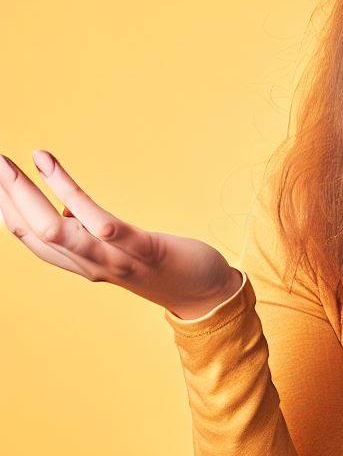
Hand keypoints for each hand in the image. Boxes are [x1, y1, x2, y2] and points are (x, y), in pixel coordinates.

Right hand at [0, 149, 241, 315]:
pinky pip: (100, 222)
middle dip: (7, 198)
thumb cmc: (162, 264)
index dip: (5, 209)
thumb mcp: (117, 247)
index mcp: (83, 262)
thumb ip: (88, 233)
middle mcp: (92, 265)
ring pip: (57, 232)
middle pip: (34, 233)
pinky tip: (47, 162)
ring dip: (25, 195)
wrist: (208, 294)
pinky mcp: (144, 250)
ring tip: (4, 163)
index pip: (30, 237)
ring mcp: (117, 260)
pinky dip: (67, 190)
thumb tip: (64, 207)